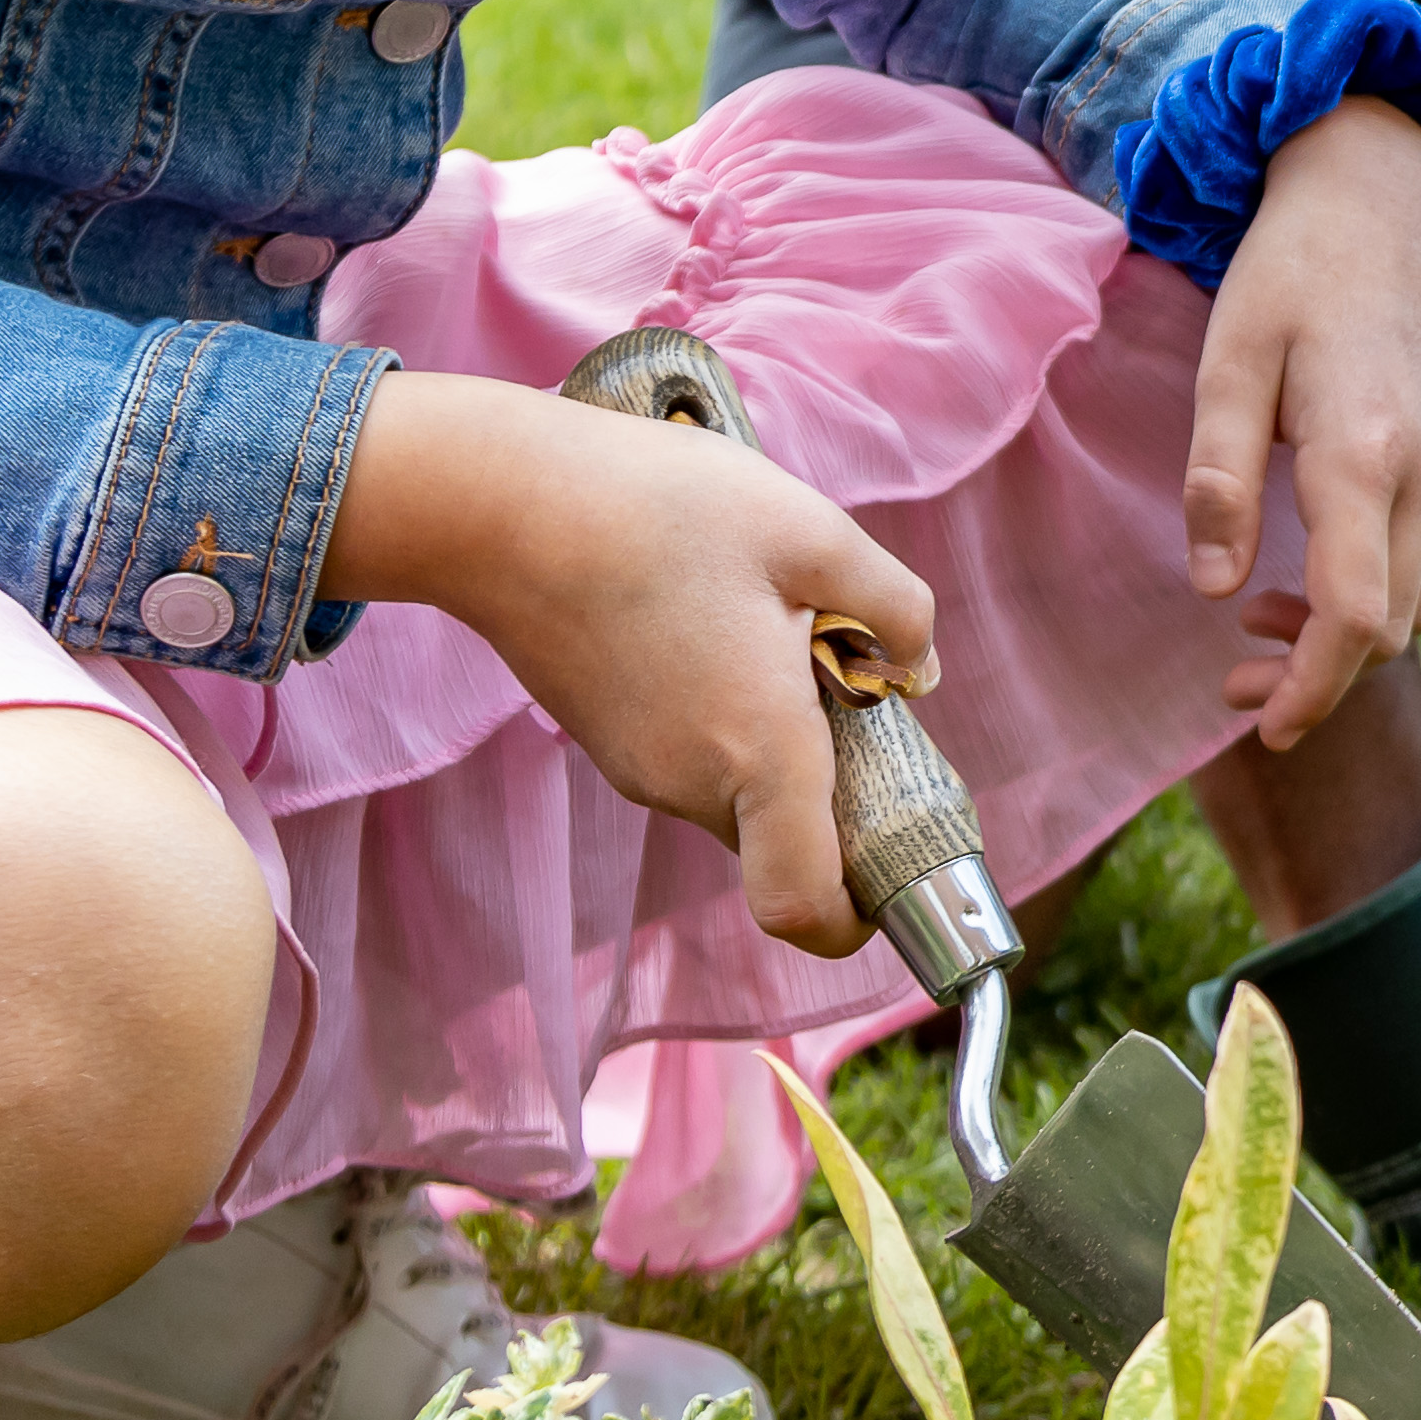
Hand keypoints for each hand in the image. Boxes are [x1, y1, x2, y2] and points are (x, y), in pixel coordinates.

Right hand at [323, 370, 931, 956]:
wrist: (502, 503)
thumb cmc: (661, 509)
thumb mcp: (812, 531)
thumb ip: (895, 606)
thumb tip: (918, 666)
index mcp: (761, 753)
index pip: (805, 908)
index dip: (854, 916)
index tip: (886, 869)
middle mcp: (692, 784)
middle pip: (781, 837)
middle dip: (827, 783)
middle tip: (838, 676)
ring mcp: (636, 768)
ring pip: (734, 791)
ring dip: (769, 740)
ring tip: (765, 624)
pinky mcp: (601, 737)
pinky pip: (687, 757)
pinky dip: (718, 717)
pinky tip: (707, 620)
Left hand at [1184, 96, 1420, 749]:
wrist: (1389, 194)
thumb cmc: (1295, 267)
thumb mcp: (1229, 361)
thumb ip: (1218, 479)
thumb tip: (1212, 587)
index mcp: (1365, 453)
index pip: (1357, 618)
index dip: (1312, 690)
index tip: (1262, 724)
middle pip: (1392, 629)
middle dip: (1318, 674)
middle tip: (1234, 670)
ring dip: (1354, 636)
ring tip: (1266, 615)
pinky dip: (1392, 594)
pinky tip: (1332, 566)